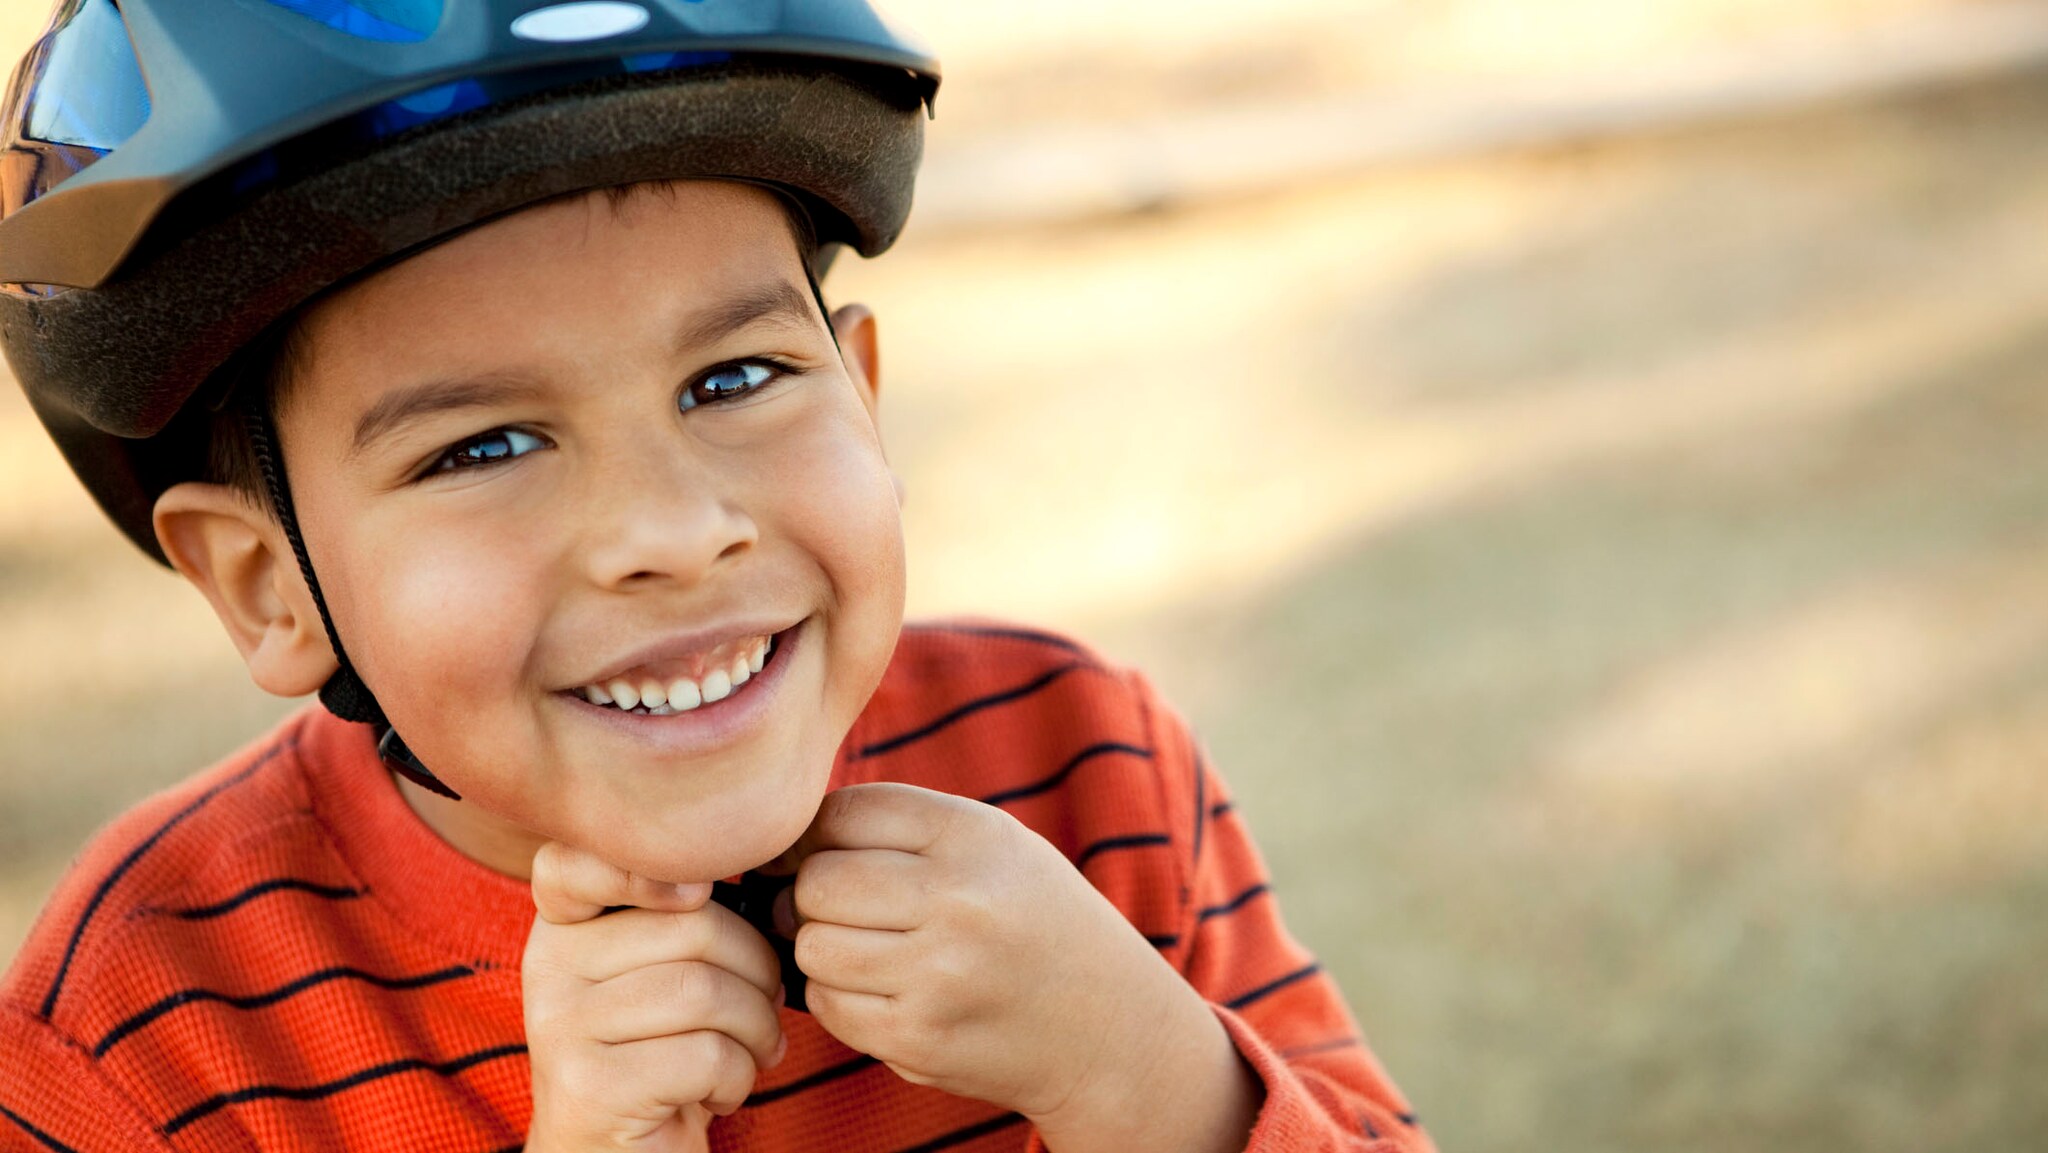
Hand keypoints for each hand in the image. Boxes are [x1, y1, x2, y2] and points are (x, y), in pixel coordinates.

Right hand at [522, 842, 787, 1151]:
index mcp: (563, 928)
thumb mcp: (659, 975)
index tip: (699, 892)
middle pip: (691, 927)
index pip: (576, 861)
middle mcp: (548, 969)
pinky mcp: (589, 1087)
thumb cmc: (660, 1056)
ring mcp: (561, 1028)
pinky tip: (722, 1093)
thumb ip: (680, 919)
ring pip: (704, 991)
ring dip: (757, 1029)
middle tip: (764, 1012)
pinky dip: (739, 1077)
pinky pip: (704, 1054)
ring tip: (751, 1053)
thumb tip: (760, 879)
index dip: (647, 864)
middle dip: (758, 971)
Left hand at [776, 784, 1257, 1150]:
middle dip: (810, 895)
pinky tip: (881, 991)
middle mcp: (958, 898)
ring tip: (865, 950)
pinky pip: (827, 1004)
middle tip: (835, 908)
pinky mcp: (917, 1036)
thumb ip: (903, 828)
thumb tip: (784, 841)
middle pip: (817, 881)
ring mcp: (937, 973)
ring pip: (812, 945)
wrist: (1108, 1027)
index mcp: (974, 835)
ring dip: (821, 949)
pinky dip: (838, 997)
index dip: (812, 834)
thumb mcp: (995, 847)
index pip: (843, 812)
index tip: (816, 854)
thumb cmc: (1034, 923)